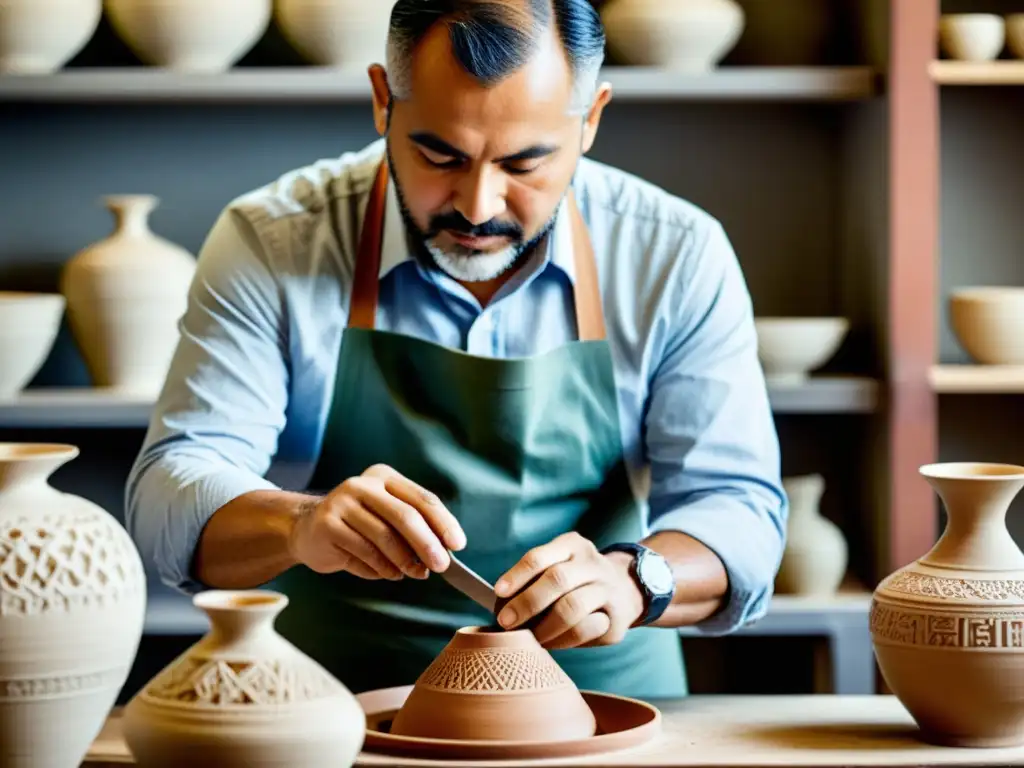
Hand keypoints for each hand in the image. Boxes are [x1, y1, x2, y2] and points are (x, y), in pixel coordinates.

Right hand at [287, 464, 465, 580]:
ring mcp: (341, 502)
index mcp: (384, 477)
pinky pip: (363, 552)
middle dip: (427, 544)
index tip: (457, 544)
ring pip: (384, 537)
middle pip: (405, 516)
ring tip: (414, 573)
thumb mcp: (387, 518)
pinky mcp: (327, 524)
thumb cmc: (358, 527)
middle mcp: (363, 485)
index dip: (443, 522)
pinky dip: (381, 568)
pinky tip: (389, 573)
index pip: (422, 498)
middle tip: (442, 566)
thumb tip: (444, 551)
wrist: (307, 529)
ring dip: (404, 561)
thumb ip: (413, 529)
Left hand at [493, 532, 645, 649]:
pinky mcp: (616, 618)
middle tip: (506, 621)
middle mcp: (592, 563)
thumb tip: (500, 605)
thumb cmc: (576, 580)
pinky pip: (586, 630)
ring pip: (572, 607)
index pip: (540, 556)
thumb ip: (533, 579)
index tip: (498, 592)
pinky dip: (562, 640)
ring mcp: (607, 589)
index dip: (517, 575)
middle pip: (557, 580)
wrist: (626, 588)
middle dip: (527, 603)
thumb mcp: (558, 564)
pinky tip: (550, 643)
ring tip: (529, 638)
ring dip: (544, 626)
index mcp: (571, 545)